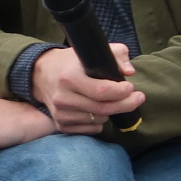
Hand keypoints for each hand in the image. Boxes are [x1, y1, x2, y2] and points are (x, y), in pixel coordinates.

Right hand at [27, 45, 143, 133]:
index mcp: (70, 77)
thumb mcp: (93, 51)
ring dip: (111, 112)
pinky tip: (99, 111)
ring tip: (112, 101)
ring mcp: (60, 113)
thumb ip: (116, 55)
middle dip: (126, 104)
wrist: (41, 74)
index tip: (131, 87)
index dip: (122, 92)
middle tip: (138, 98)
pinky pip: (90, 129)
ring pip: (99, 120)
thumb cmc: (72, 62)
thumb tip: (129, 72)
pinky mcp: (61, 124)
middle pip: (103, 109)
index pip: (102, 91)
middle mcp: (63, 97)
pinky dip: (100, 123)